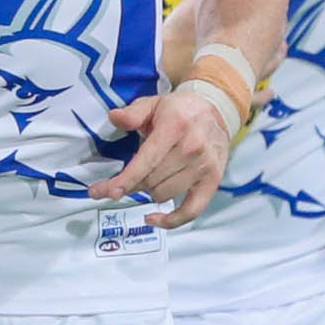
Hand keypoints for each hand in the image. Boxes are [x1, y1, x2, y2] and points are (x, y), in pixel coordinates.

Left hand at [93, 88, 230, 226]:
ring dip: (149, 191)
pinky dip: (171, 220)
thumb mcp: (154, 103)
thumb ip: (133, 113)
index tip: (108, 192)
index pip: (147, 160)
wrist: (217, 111)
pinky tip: (153, 218)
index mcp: (175, 127)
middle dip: (131, 184)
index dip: (126, 179)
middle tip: (120, 182)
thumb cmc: (180, 111)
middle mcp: (192, 148)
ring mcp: (204, 167)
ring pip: (163, 194)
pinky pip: (190, 211)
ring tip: (148, 177)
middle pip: (151, 180)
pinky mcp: (213, 181)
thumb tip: (115, 117)